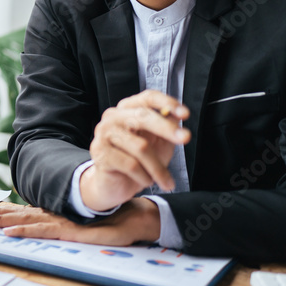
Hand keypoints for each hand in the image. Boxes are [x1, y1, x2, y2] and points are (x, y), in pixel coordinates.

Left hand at [0, 198, 160, 245]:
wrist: (135, 219)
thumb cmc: (112, 223)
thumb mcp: (83, 227)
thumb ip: (67, 224)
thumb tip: (51, 226)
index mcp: (56, 214)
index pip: (24, 210)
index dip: (4, 209)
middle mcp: (55, 215)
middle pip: (19, 212)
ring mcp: (62, 222)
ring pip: (26, 219)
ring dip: (3, 220)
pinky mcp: (70, 231)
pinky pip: (43, 231)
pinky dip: (25, 230)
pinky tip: (10, 232)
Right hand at [81, 90, 190, 211]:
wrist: (113, 186)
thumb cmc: (137, 163)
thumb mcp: (158, 144)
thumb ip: (167, 129)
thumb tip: (176, 116)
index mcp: (127, 111)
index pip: (147, 98)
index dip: (167, 103)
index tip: (184, 114)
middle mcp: (113, 118)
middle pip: (143, 116)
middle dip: (167, 128)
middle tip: (185, 138)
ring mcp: (104, 134)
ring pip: (141, 147)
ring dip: (158, 168)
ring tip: (164, 180)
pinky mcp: (100, 153)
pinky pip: (131, 165)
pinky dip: (144, 177)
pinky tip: (144, 180)